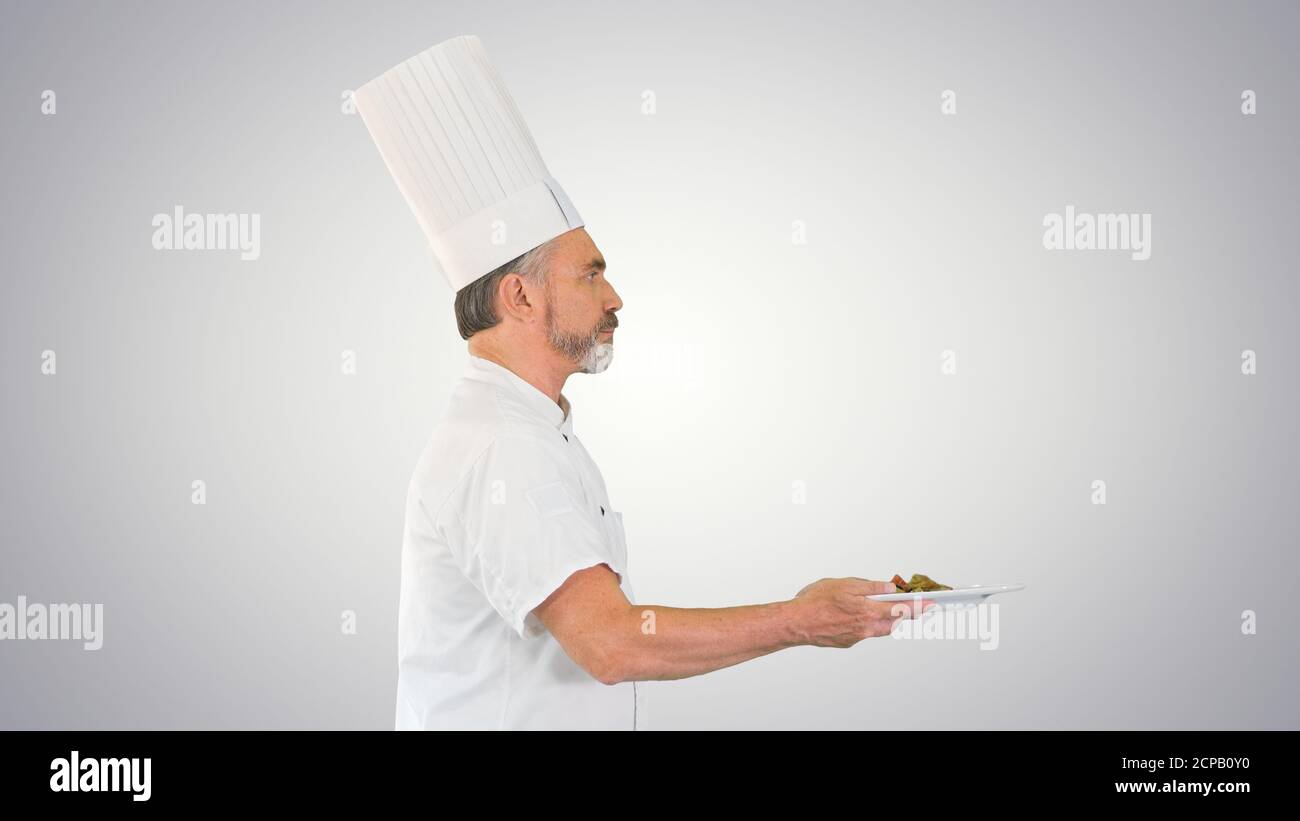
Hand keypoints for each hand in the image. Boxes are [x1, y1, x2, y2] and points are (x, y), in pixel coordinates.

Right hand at [790, 577, 932, 647]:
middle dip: (905, 614)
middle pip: (894, 622)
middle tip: (916, 607)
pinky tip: (854, 614)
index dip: (919, 606)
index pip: (901, 609)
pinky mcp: (847, 642)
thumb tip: (887, 588)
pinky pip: (863, 631)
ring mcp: (857, 637)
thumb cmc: (815, 602)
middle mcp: (866, 628)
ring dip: (885, 618)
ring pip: (879, 628)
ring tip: (884, 608)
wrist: (796, 623)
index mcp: (868, 611)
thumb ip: (869, 587)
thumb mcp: (844, 585)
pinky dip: (865, 623)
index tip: (932, 604)